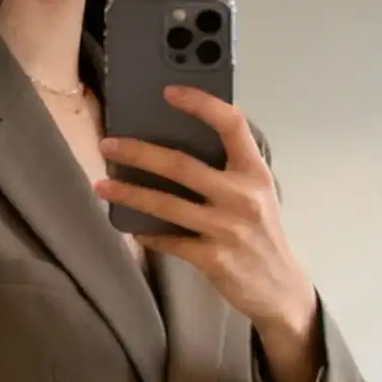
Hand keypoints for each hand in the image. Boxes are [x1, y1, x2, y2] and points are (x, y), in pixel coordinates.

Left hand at [96, 87, 320, 381]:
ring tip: (101, 186)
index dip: (200, 103)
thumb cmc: (261, 236)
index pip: (231, 124)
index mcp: (255, 172)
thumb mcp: (258, 195)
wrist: (280, 289)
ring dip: (129, 194)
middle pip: (182, 165)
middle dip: (139, 152)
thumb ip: (229, 171)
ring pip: (167, 205)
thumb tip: (177, 149)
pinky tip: (131, 228)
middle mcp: (242, 196)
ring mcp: (227, 229)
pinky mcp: (213, 259)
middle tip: (108, 145)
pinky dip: (148, 234)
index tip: (168, 92)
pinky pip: (170, 242)